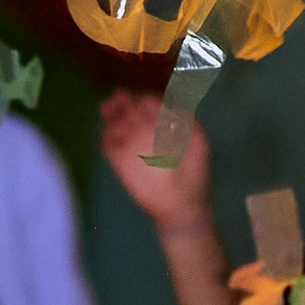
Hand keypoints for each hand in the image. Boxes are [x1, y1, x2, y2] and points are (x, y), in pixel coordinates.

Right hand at [100, 90, 213, 235]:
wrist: (181, 206)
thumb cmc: (194, 174)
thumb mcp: (198, 144)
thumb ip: (187, 122)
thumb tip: (172, 105)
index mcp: (163, 124)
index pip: (150, 103)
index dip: (145, 99)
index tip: (144, 100)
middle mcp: (146, 132)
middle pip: (130, 110)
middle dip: (124, 103)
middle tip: (119, 98)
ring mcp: (132, 147)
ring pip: (116, 125)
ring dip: (111, 115)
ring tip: (107, 109)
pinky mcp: (120, 163)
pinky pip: (109, 146)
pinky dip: (107, 136)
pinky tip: (109, 132)